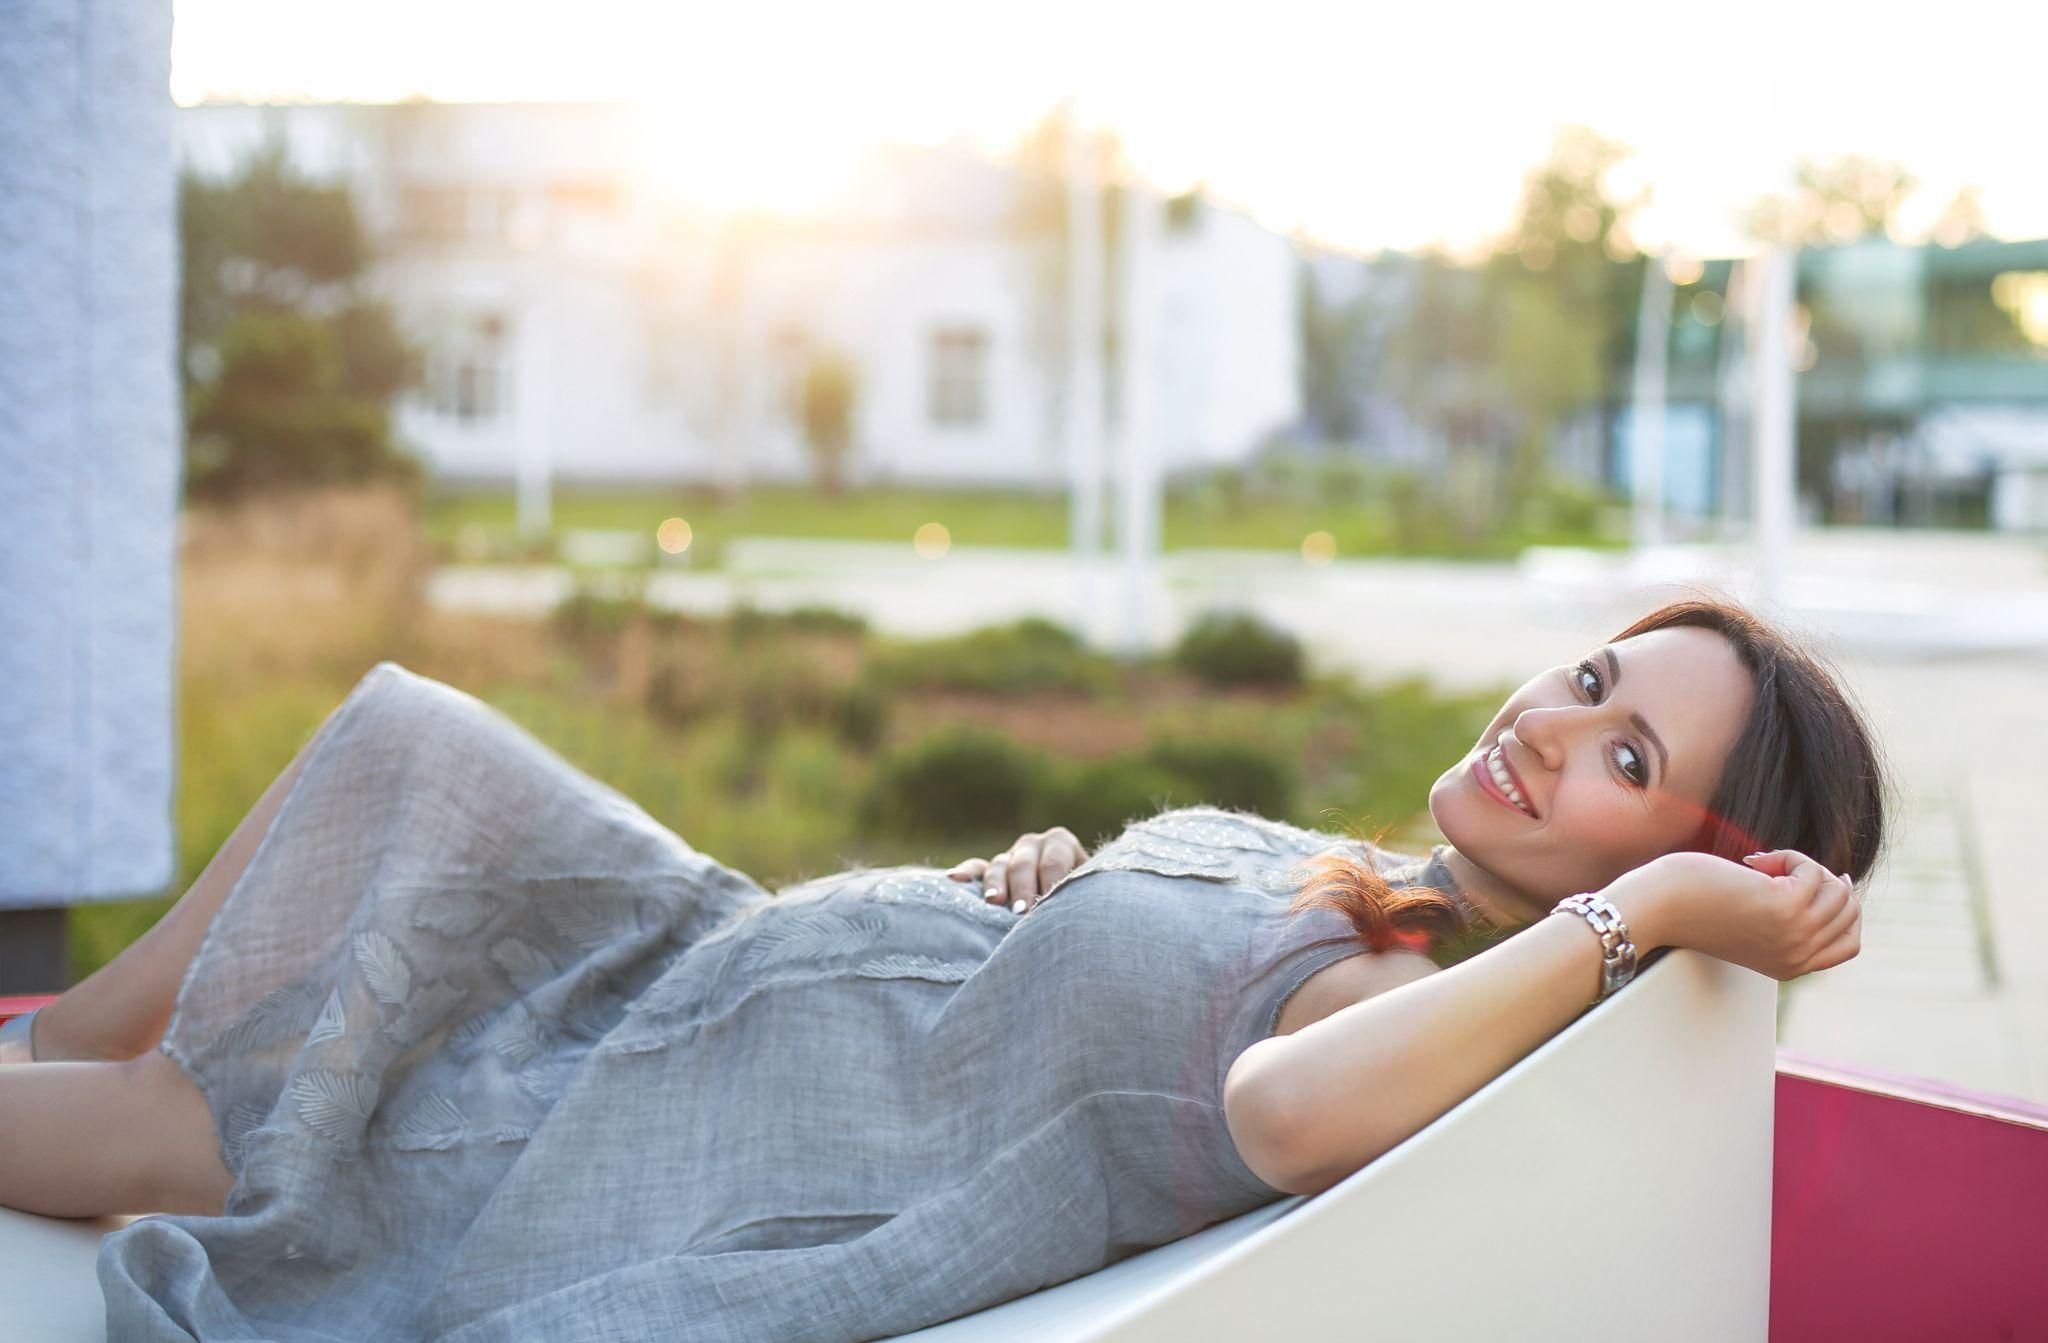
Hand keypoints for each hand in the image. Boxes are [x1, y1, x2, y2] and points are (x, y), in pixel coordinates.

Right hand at [947, 827, 1087, 913]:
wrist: (1072, 897)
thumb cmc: (1084, 897)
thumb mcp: (1087, 890)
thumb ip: (1080, 894)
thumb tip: (1076, 916)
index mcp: (1060, 843)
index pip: (1053, 862)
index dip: (1051, 885)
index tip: (1049, 908)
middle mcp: (1033, 844)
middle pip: (1024, 864)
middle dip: (1023, 889)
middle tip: (1022, 912)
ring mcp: (1009, 856)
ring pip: (999, 865)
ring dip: (996, 884)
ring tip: (994, 902)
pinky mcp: (989, 870)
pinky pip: (976, 868)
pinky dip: (966, 873)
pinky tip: (955, 879)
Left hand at [1603, 848, 1860, 981]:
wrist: (1657, 909)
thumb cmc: (1692, 906)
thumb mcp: (1749, 921)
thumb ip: (1785, 916)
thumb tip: (1832, 885)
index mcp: (1790, 966)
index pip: (1848, 946)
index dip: (1846, 910)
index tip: (1836, 880)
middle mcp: (1798, 956)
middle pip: (1848, 913)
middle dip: (1824, 880)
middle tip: (1785, 867)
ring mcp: (1796, 933)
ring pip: (1838, 891)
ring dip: (1805, 866)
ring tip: (1763, 866)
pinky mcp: (1786, 906)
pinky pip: (1814, 871)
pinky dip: (1789, 856)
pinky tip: (1753, 862)